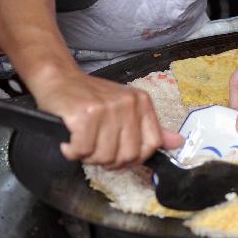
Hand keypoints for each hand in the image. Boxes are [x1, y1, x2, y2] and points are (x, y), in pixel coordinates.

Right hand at [32, 70, 182, 168]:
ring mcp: (108, 108)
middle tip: (94, 148)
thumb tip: (177, 142)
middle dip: (107, 160)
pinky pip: (82, 151)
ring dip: (87, 156)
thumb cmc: (91, 96)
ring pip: (104, 156)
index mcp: (142, 102)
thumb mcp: (125, 107)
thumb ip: (150, 128)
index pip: (152, 144)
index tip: (119, 156)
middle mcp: (128, 103)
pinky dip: (72, 151)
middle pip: (127, 155)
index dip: (135, 158)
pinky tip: (69, 141)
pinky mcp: (85, 114)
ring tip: (81, 141)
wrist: (59, 78)